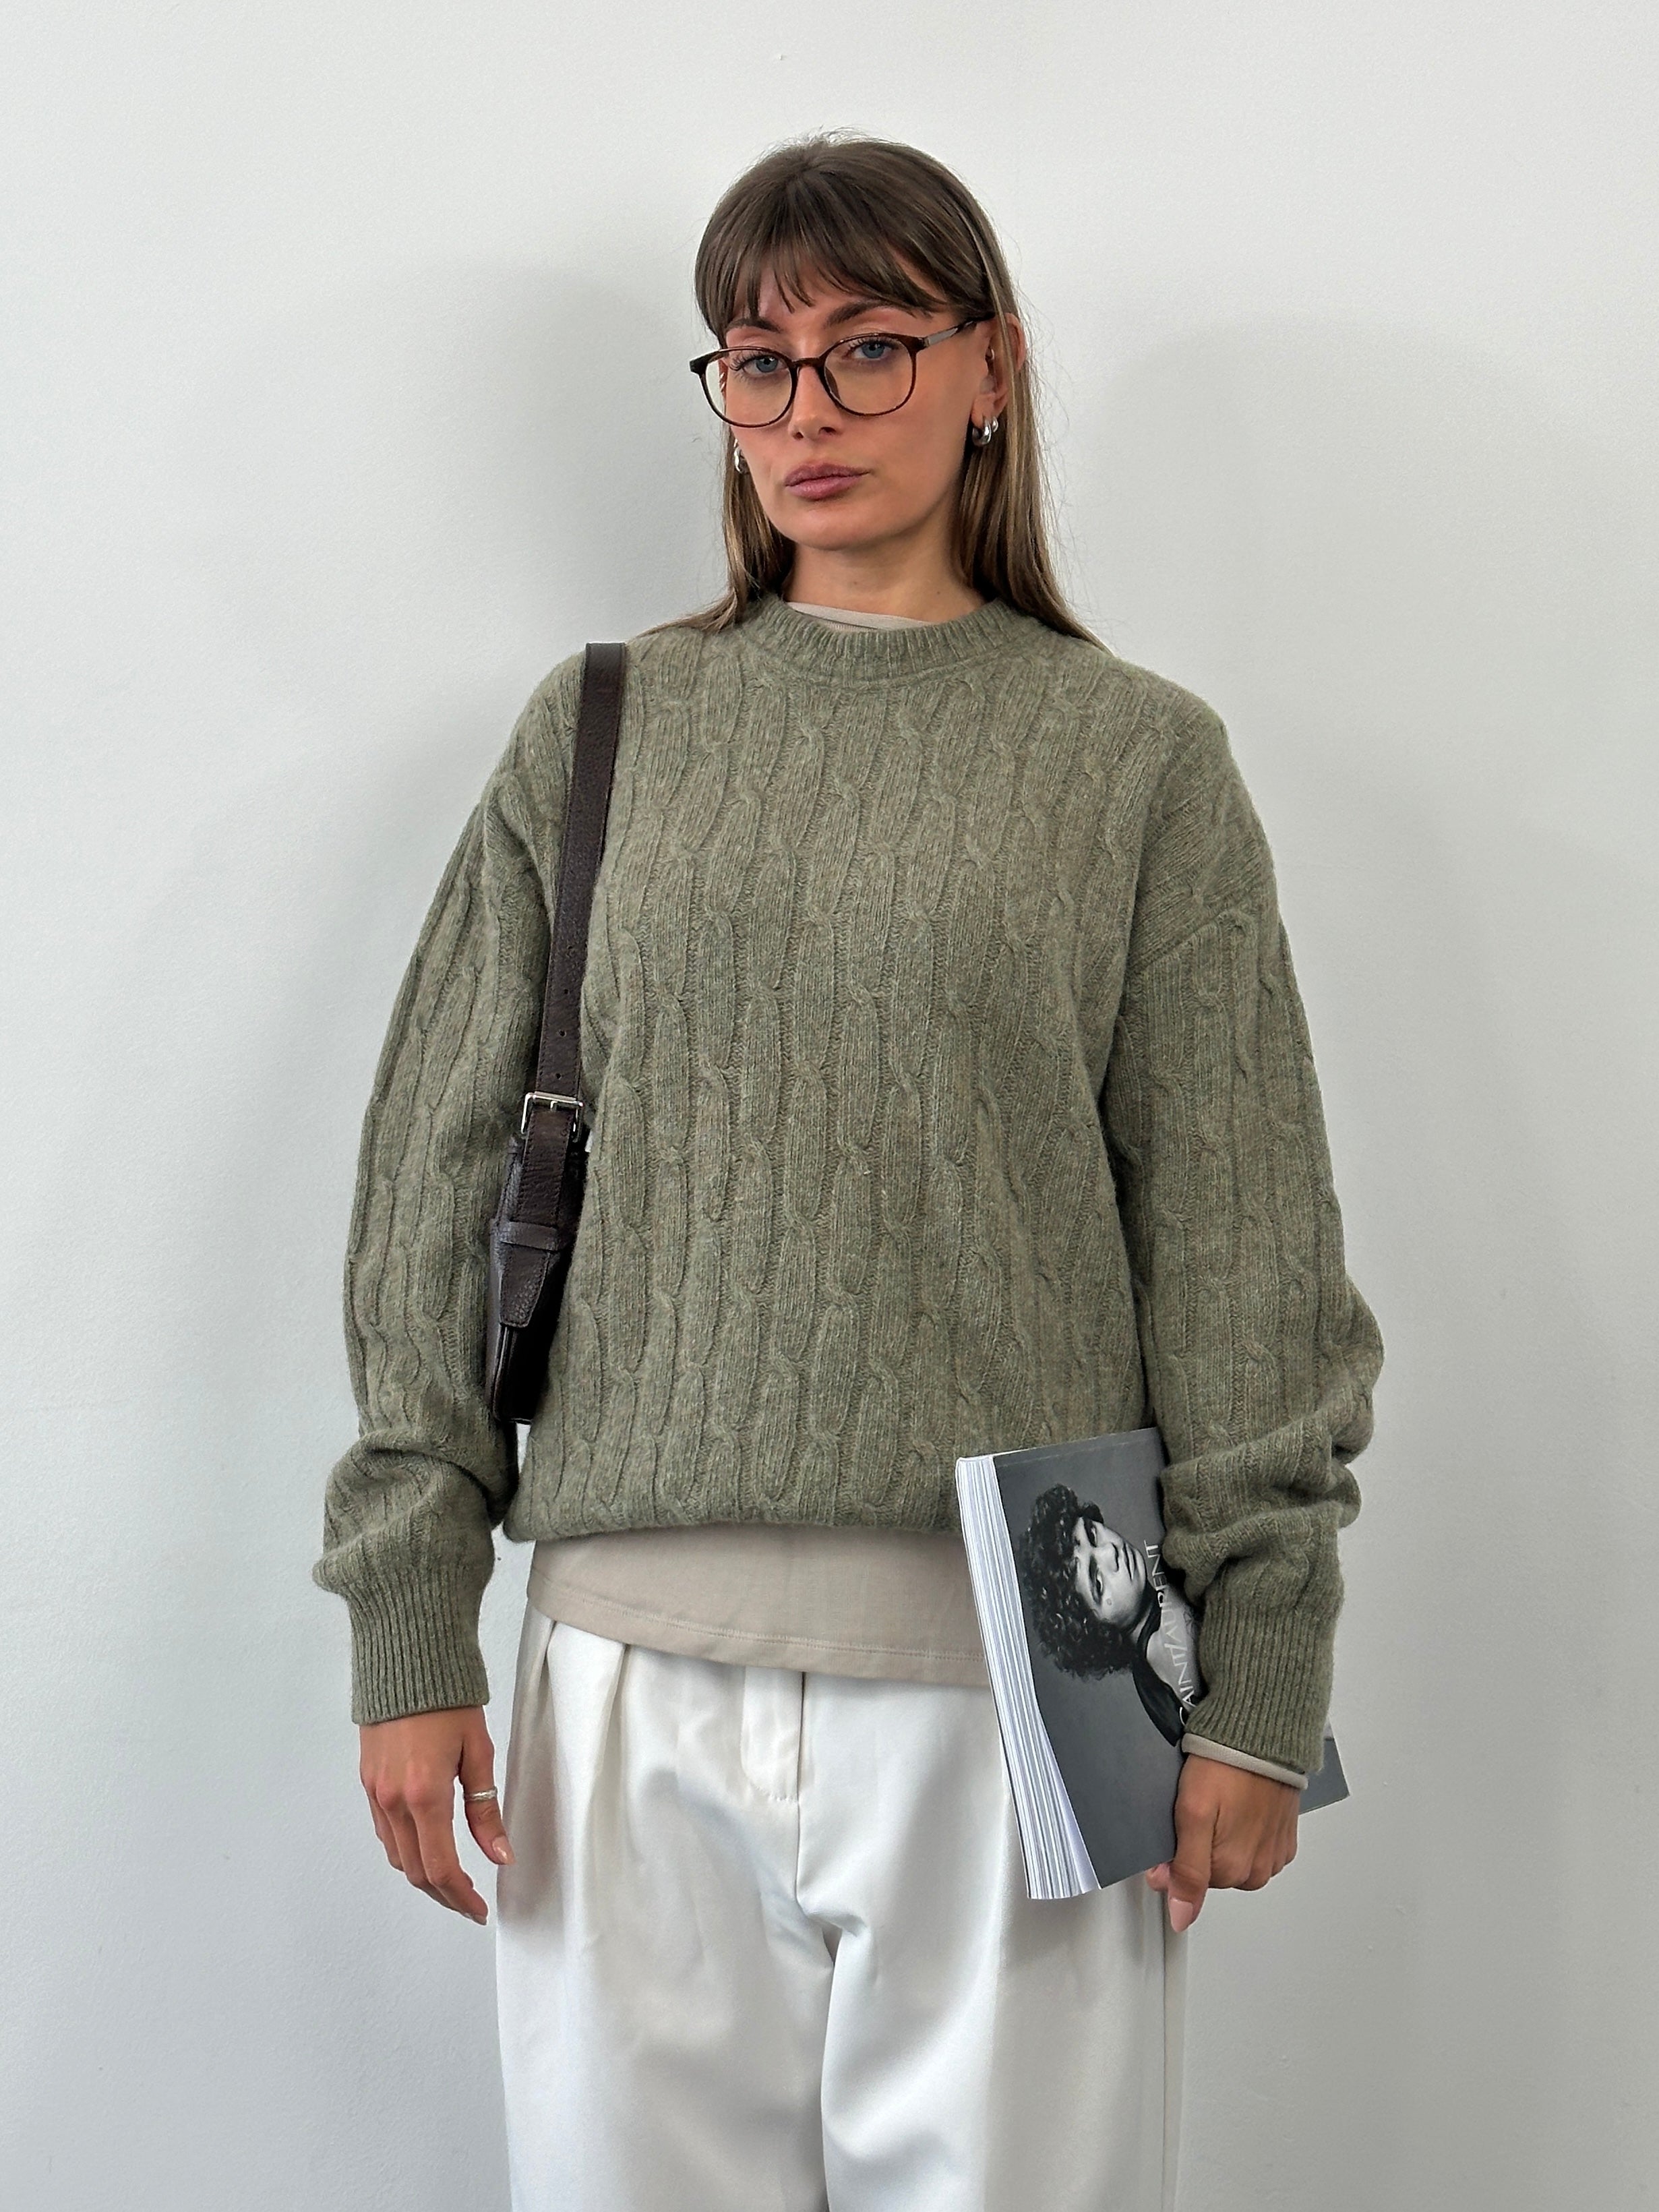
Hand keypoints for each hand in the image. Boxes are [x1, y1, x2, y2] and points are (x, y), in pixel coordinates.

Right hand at [358, 1705, 513, 1921]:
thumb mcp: (479, 1751)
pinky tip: (427, 1847)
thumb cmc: (449, 1699)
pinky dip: (406, 1851)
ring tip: (453, 1880)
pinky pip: (385, 1833)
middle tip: (470, 1902)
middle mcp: (394, 1800)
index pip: (441, 1867)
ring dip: (424, 1877)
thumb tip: (500, 1855)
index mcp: (425, 1794)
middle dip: (444, 1895)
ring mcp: (376, 1793)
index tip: (479, 1910)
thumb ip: (486, 1809)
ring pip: (397, 1856)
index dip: (461, 1897)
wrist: (405, 1658)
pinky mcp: (368, 1782)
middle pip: (416, 1871)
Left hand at [1144, 1755, 1298, 1930]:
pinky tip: (1239, 1805)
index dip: (1174, 1854)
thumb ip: (1187, 1871)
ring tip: (1222, 1803)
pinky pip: (1258, 1846)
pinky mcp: (1285, 1835)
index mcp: (1233, 1869)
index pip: (1189, 1880)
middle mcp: (1258, 1868)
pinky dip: (1246, 1830)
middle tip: (1199, 1809)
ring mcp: (1274, 1852)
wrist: (1263, 1735)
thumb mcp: (1191, 1815)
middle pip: (1214, 1871)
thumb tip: (1182, 1917)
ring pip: (1236, 1860)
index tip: (1173, 1827)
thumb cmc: (1225, 1766)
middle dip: (1201, 1845)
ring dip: (1224, 1838)